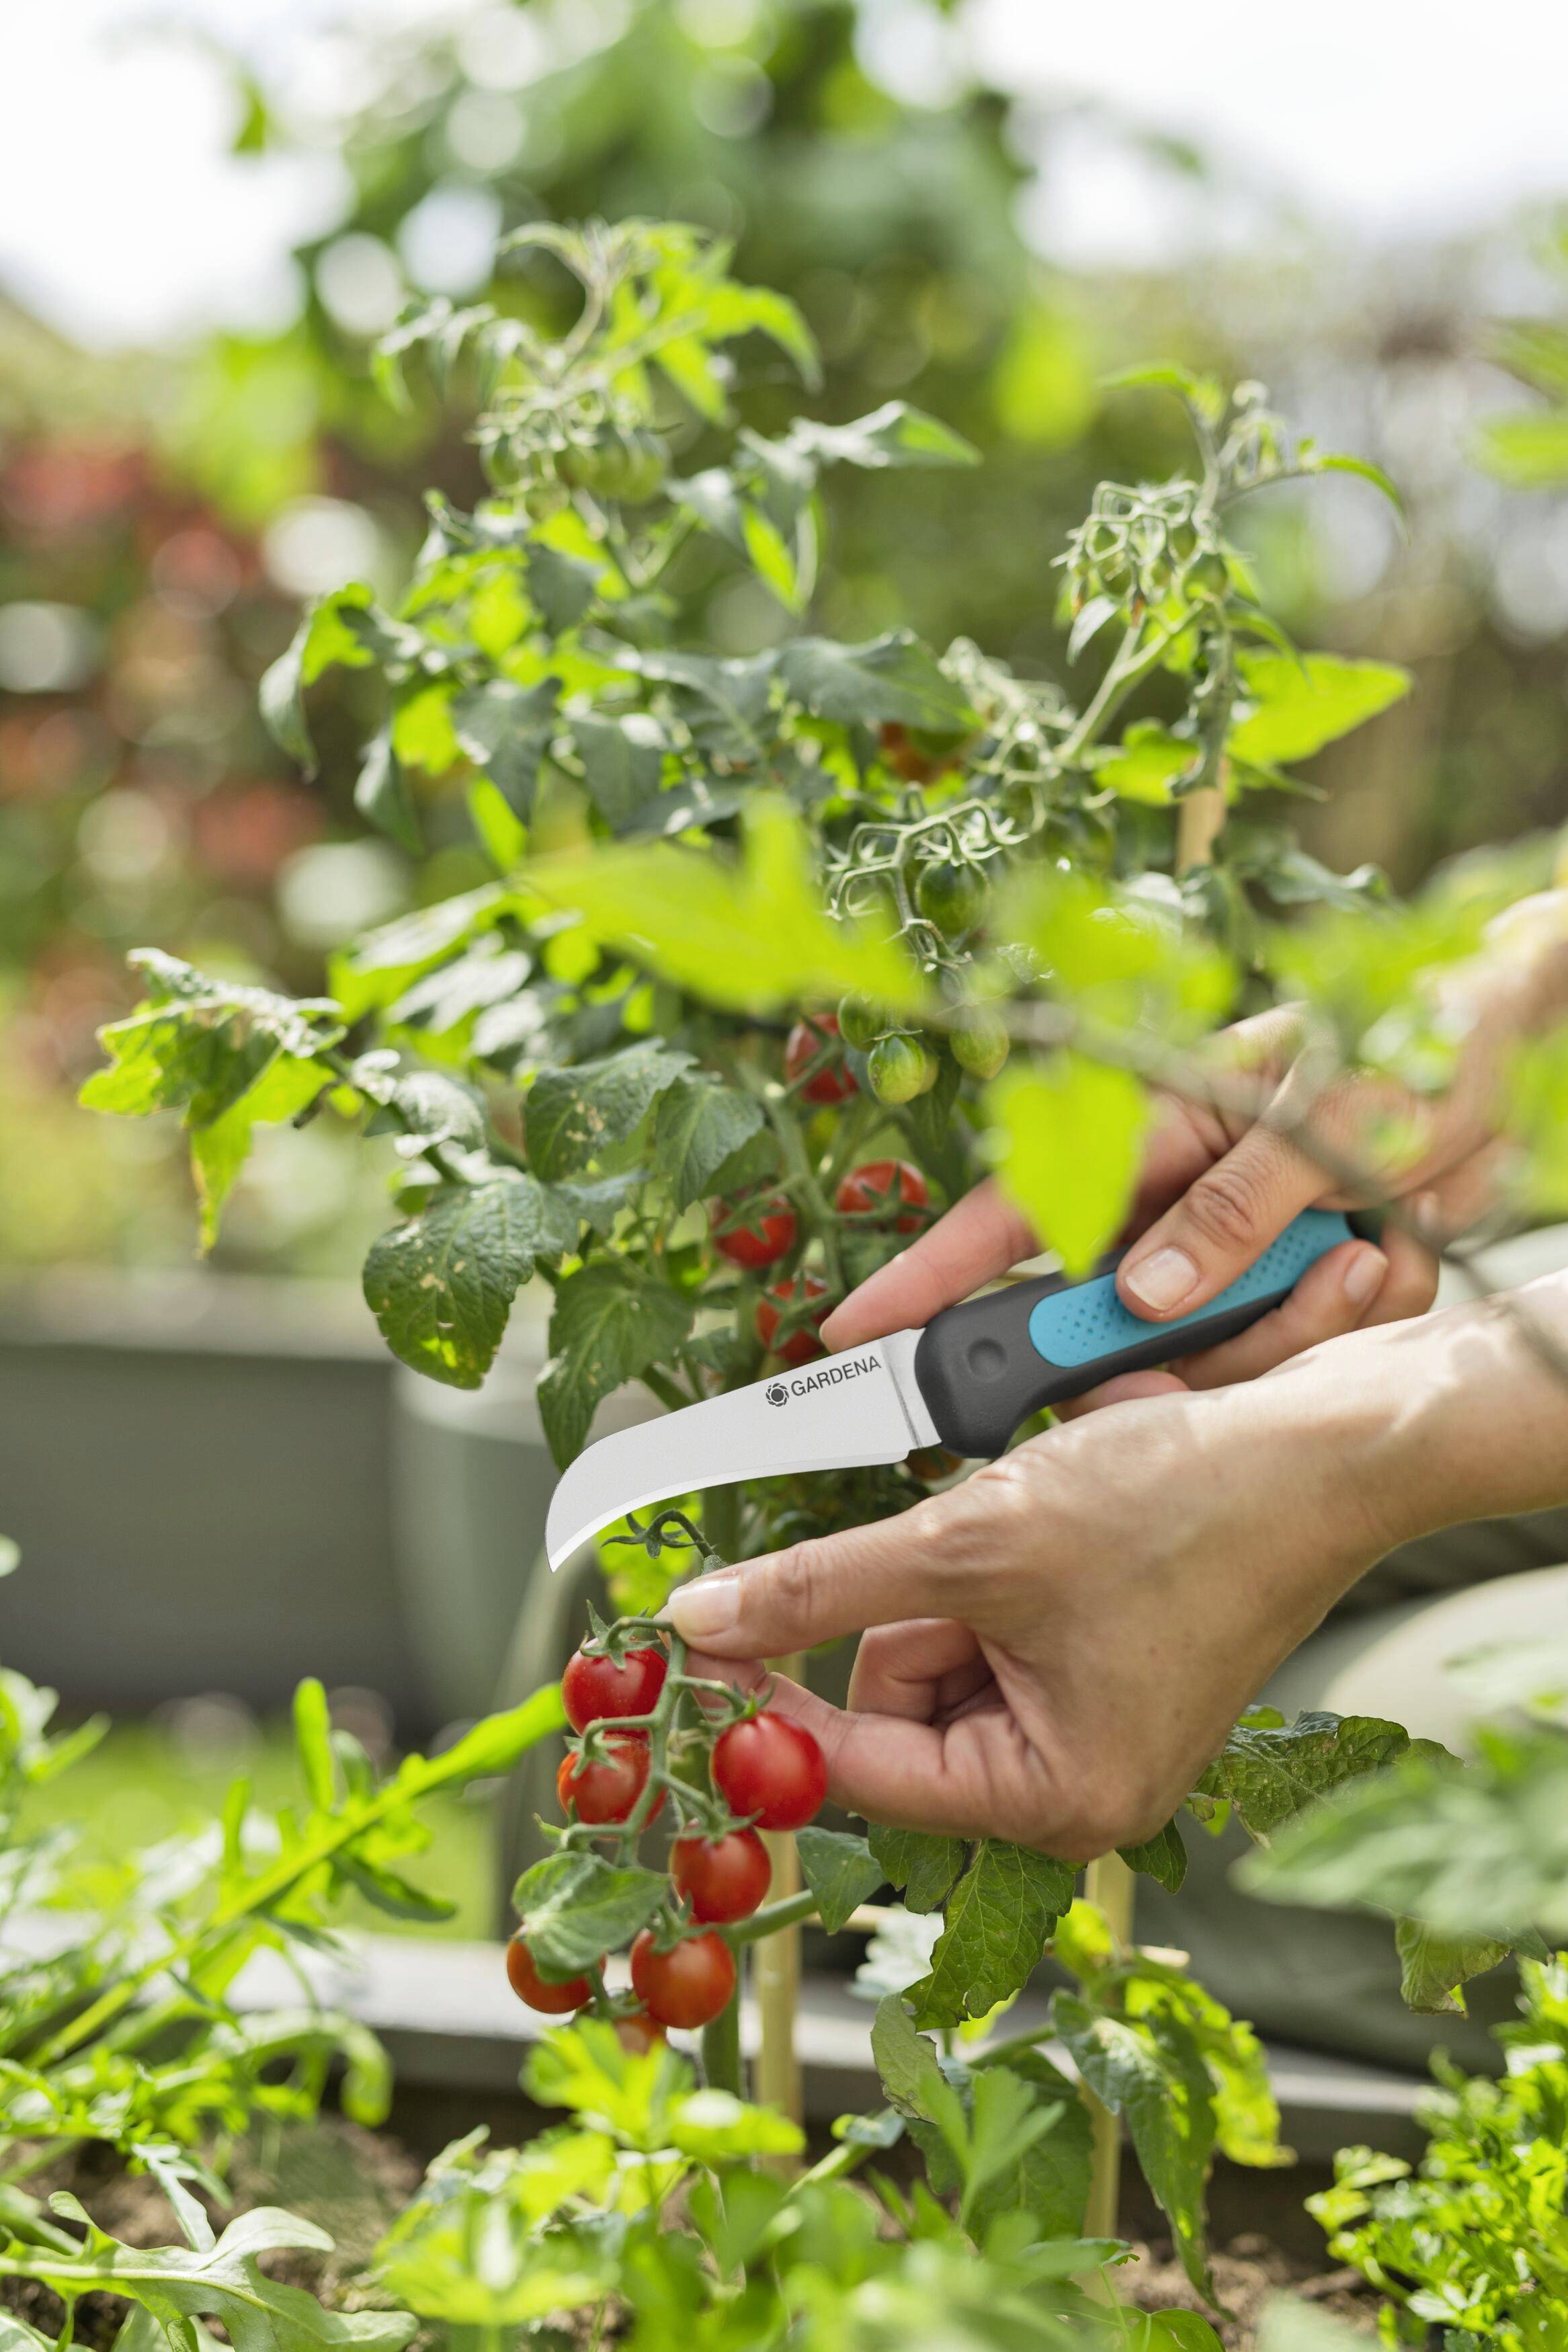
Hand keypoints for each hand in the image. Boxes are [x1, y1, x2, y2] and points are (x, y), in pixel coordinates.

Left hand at [669, 1318, 1434, 1854]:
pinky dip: (994, 1571)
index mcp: (1056, 1799)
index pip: (863, 1768)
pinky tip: (1050, 1521)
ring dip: (953, 1581)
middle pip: (902, 1713)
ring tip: (1026, 1522)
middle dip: (905, 1617)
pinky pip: (998, 1632)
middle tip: (961, 1544)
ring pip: (942, 1661)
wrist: (1321, 1449)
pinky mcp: (1110, 1671)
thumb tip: (704, 1619)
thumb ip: (823, 1585)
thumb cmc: (1183, 1508)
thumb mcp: (971, 1541)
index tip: (706, 1640)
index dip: (777, 1699)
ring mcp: (1098, 1730)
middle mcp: (1080, 1788)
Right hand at [826, 889, 1567, 1380]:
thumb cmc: (1424, 1033)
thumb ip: (1231, 1213)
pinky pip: (1288, 1353)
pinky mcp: (1292, 1280)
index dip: (928, 1277)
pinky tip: (1397, 1249)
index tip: (858, 1333)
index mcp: (1155, 1127)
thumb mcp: (1327, 1118)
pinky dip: (1346, 1319)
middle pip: (1109, 1312)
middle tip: (1244, 1320)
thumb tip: (1141, 1297)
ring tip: (1374, 1245)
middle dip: (1176, 1343)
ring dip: (1294, 1324)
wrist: (1522, 1031)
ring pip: (1206, 1350)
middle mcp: (1178, 1194)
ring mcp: (1233, 1244)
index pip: (1011, 1213)